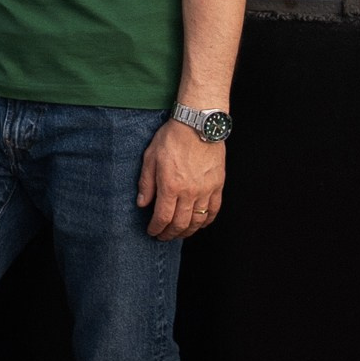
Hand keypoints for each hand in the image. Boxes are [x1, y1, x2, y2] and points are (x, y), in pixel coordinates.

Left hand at [137, 117, 225, 242]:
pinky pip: (214, 210)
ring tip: (180, 233)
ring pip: (198, 220)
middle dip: (170, 234)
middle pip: (180, 223)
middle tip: (164, 236)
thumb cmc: (172, 137)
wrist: (198, 124)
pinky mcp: (218, 185)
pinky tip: (200, 223)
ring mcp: (205, 190)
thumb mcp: (150, 157)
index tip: (152, 232)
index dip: (156, 228)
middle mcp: (189, 192)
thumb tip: (142, 204)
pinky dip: (207, 220)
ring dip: (188, 231)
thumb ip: (146, 183)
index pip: (162, 217)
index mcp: (170, 186)